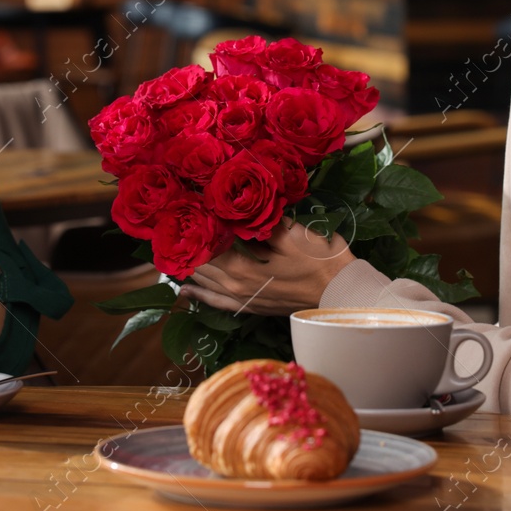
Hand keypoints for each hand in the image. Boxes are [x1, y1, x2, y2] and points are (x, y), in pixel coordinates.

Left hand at [185, 217, 358, 313]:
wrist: (341, 293)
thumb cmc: (319, 261)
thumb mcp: (290, 233)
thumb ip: (259, 222)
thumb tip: (237, 204)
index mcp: (240, 268)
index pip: (204, 247)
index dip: (191, 229)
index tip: (179, 211)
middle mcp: (234, 286)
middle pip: (199, 265)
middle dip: (185, 247)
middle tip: (169, 229)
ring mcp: (243, 300)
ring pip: (205, 283)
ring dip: (188, 268)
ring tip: (171, 253)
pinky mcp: (252, 307)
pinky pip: (217, 304)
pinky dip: (200, 297)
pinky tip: (185, 292)